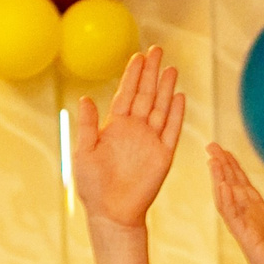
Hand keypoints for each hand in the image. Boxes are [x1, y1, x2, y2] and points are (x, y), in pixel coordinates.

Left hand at [72, 47, 184, 231]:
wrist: (111, 214)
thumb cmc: (93, 187)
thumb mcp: (84, 154)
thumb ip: (87, 126)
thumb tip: (86, 98)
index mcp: (115, 127)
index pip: (126, 94)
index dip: (132, 75)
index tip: (138, 56)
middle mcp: (134, 130)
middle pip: (145, 95)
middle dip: (151, 73)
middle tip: (157, 49)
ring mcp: (150, 141)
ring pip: (160, 108)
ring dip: (165, 88)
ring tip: (170, 67)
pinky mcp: (163, 155)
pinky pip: (171, 130)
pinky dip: (175, 113)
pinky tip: (179, 96)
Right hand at [208, 145, 263, 263]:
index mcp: (262, 216)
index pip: (244, 186)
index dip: (234, 169)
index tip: (223, 152)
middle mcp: (251, 219)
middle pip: (233, 187)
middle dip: (222, 167)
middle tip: (210, 146)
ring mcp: (247, 229)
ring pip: (229, 199)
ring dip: (220, 179)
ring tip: (212, 160)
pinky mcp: (248, 240)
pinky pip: (234, 218)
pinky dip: (228, 202)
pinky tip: (222, 186)